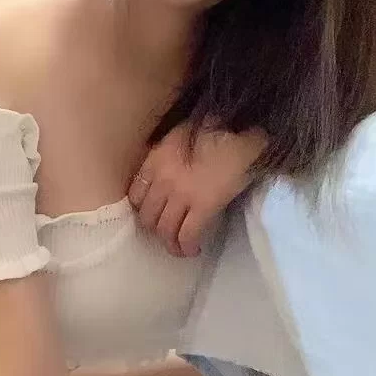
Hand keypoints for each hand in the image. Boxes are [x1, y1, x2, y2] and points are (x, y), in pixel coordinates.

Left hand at [129, 123, 267, 256]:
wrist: (240, 128)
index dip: (142, 209)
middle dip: (156, 230)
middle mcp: (162, 180)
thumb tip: (166, 171)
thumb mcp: (179, 135)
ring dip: (170, 243)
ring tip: (180, 248)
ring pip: (165, 229)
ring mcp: (181, 195)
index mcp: (155, 160)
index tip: (152, 215)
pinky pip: (188, 234)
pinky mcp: (203, 206)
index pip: (135, 194)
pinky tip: (193, 250)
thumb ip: (167, 155)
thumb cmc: (215, 126)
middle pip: (147, 216)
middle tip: (167, 234)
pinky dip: (188, 246)